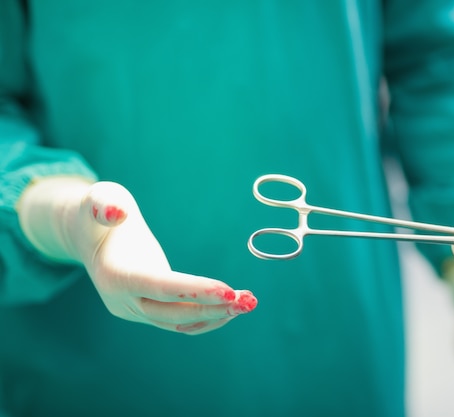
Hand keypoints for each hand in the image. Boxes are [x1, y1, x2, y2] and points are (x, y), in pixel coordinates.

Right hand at [17, 178, 256, 333]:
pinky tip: (231, 307)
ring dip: (216, 316)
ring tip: (249, 302)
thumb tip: (116, 212)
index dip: (194, 290)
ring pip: (179, 323)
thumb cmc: (97, 212)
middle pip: (173, 314)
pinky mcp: (148, 312)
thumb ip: (104, 204)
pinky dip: (207, 317)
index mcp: (114, 276)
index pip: (159, 287)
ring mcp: (135, 311)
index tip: (228, 291)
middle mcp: (123, 302)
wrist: (88, 235)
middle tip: (250, 300)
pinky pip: (180, 322)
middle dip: (214, 308)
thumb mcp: (98, 198)